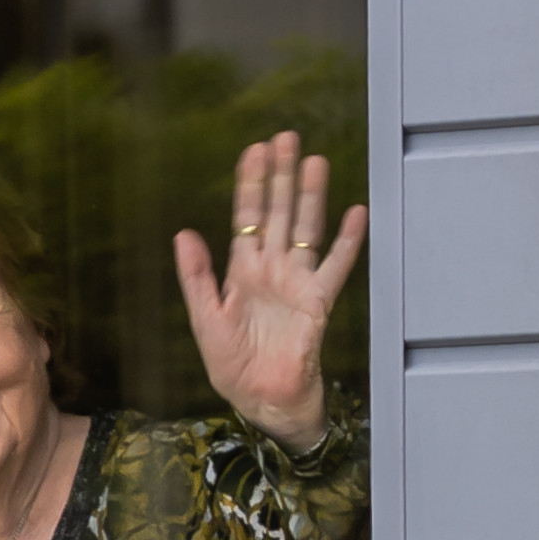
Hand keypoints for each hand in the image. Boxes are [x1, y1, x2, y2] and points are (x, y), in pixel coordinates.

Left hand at [175, 130, 367, 447]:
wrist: (263, 401)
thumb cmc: (232, 366)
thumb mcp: (205, 319)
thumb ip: (196, 277)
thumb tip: (183, 234)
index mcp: (242, 271)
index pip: (248, 218)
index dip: (251, 184)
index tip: (255, 151)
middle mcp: (272, 269)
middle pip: (278, 213)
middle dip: (281, 176)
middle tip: (286, 139)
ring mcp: (297, 282)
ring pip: (306, 229)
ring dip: (310, 196)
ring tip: (315, 161)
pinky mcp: (318, 302)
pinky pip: (335, 266)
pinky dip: (347, 241)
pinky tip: (355, 213)